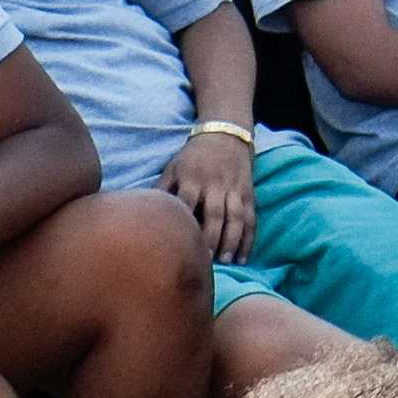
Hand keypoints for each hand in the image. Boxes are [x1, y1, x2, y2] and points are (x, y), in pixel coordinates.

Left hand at [162, 130, 257, 261]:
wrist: (226, 136)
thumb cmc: (193, 158)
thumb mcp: (173, 169)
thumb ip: (163, 191)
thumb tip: (146, 215)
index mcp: (193, 179)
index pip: (188, 203)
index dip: (186, 224)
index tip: (180, 246)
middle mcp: (215, 185)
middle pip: (215, 214)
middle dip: (212, 239)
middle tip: (206, 261)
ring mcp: (234, 190)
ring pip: (236, 218)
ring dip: (232, 241)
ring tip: (227, 262)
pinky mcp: (249, 194)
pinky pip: (251, 219)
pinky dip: (249, 239)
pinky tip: (243, 257)